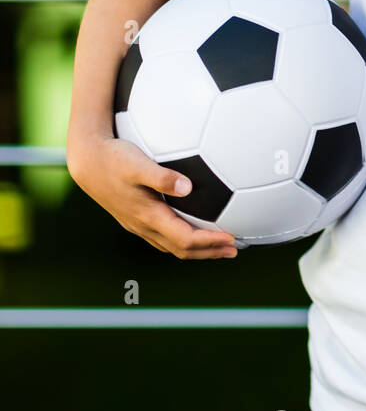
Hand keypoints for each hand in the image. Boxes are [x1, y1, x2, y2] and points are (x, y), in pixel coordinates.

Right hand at [68, 134, 238, 259]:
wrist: (86, 161)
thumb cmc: (114, 158)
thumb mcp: (138, 163)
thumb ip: (163, 177)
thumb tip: (188, 187)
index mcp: (148, 215)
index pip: (185, 239)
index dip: (210, 243)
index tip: (232, 238)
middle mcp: (143, 226)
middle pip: (181, 249)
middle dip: (209, 252)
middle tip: (235, 249)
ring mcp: (137, 225)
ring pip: (171, 246)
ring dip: (197, 250)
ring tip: (218, 246)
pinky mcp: (133, 219)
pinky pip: (162, 238)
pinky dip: (182, 240)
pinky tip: (191, 229)